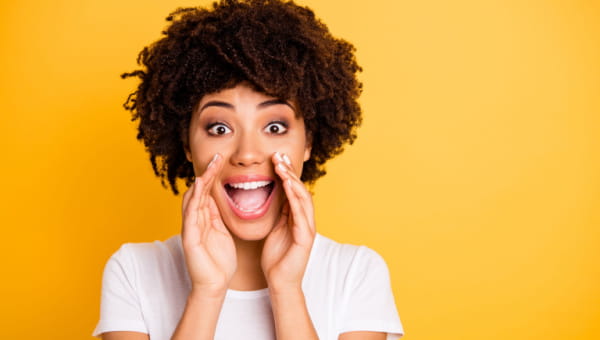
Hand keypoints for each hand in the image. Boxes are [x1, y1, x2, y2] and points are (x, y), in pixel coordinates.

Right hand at [181, 154, 235, 296]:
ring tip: (209, 167)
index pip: (206, 193)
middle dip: (207, 174)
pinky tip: (199, 187)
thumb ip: (216, 216)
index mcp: (204, 220)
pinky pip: (191, 214)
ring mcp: (191, 228)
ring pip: (193, 199)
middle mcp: (195, 221)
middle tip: (217, 157)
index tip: (221, 160)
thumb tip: (215, 197)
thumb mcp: (221, 233)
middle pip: (199, 192)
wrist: (215, 285)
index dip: (212, 176)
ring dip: (201, 182)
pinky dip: (195, 199)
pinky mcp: (189, 238)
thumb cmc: (219, 262)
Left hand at [261, 152, 315, 292]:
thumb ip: (280, 213)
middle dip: (290, 172)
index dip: (286, 173)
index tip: (277, 158)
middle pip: (300, 190)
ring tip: (283, 167)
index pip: (293, 190)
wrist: (280, 282)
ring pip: (303, 198)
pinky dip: (295, 199)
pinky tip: (288, 187)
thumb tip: (277, 195)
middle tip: (279, 155)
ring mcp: (307, 228)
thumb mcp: (276, 229)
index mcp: (297, 217)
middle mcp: (305, 220)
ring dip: (292, 181)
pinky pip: (301, 214)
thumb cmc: (277, 258)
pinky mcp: (305, 238)